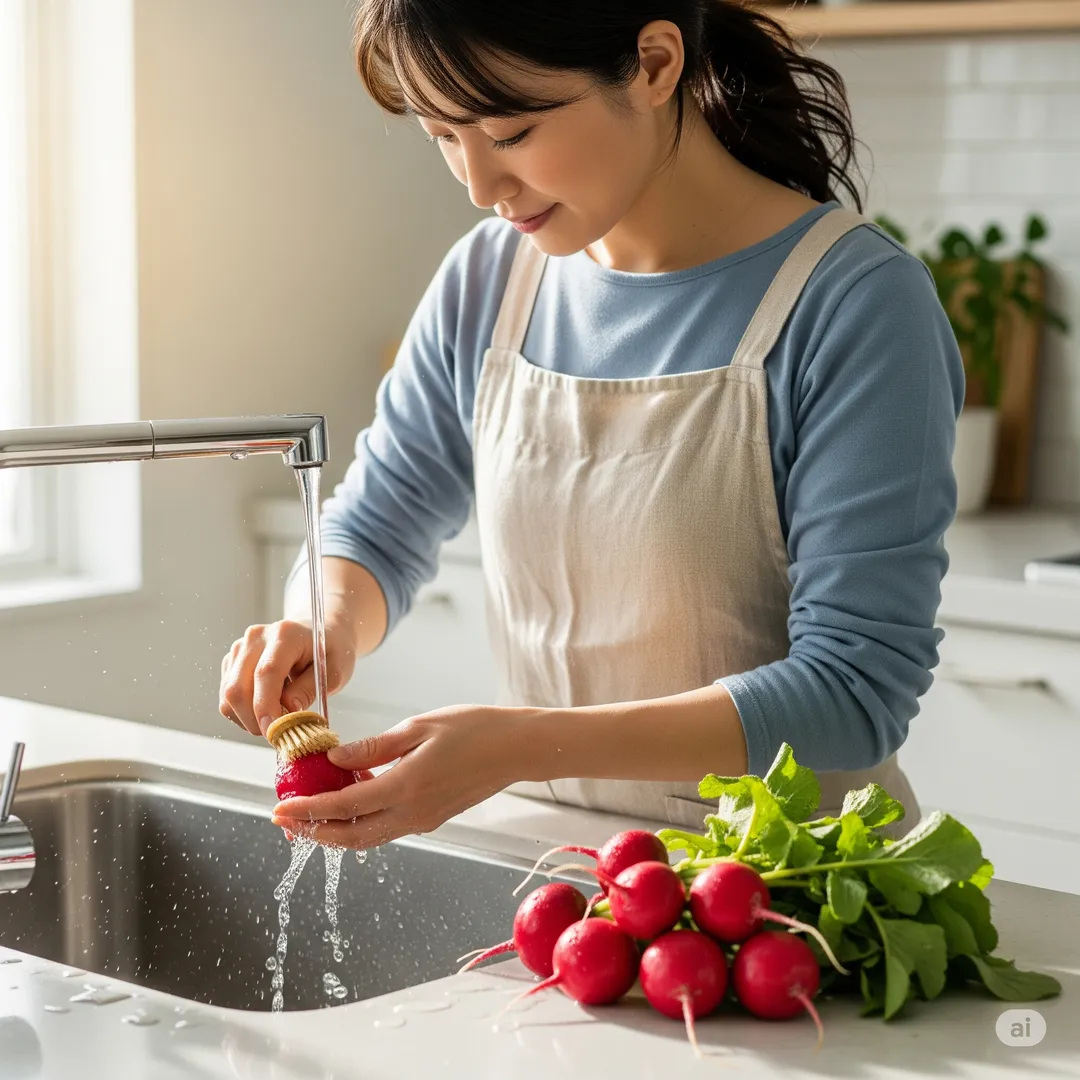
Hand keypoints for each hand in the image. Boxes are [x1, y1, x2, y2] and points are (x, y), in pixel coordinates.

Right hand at [218, 616, 357, 736]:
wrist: (317, 634)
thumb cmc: (330, 650)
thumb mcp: (335, 670)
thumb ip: (310, 689)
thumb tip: (289, 711)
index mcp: (286, 634)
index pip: (266, 673)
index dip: (267, 706)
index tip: (275, 731)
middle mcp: (256, 638)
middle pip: (238, 688)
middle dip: (255, 720)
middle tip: (278, 733)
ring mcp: (240, 649)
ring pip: (228, 697)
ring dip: (248, 719)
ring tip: (276, 717)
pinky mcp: (231, 662)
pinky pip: (227, 698)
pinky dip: (243, 713)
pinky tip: (266, 706)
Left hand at [270, 705, 532, 848]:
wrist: (517, 748)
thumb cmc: (474, 729)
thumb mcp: (419, 727)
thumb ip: (374, 747)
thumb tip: (334, 757)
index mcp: (406, 787)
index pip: (343, 806)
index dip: (308, 809)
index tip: (280, 809)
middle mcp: (412, 813)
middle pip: (350, 836)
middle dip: (314, 831)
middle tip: (285, 820)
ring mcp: (423, 820)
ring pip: (367, 838)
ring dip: (334, 832)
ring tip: (309, 816)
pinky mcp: (431, 818)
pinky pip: (386, 829)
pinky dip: (359, 823)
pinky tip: (349, 803)